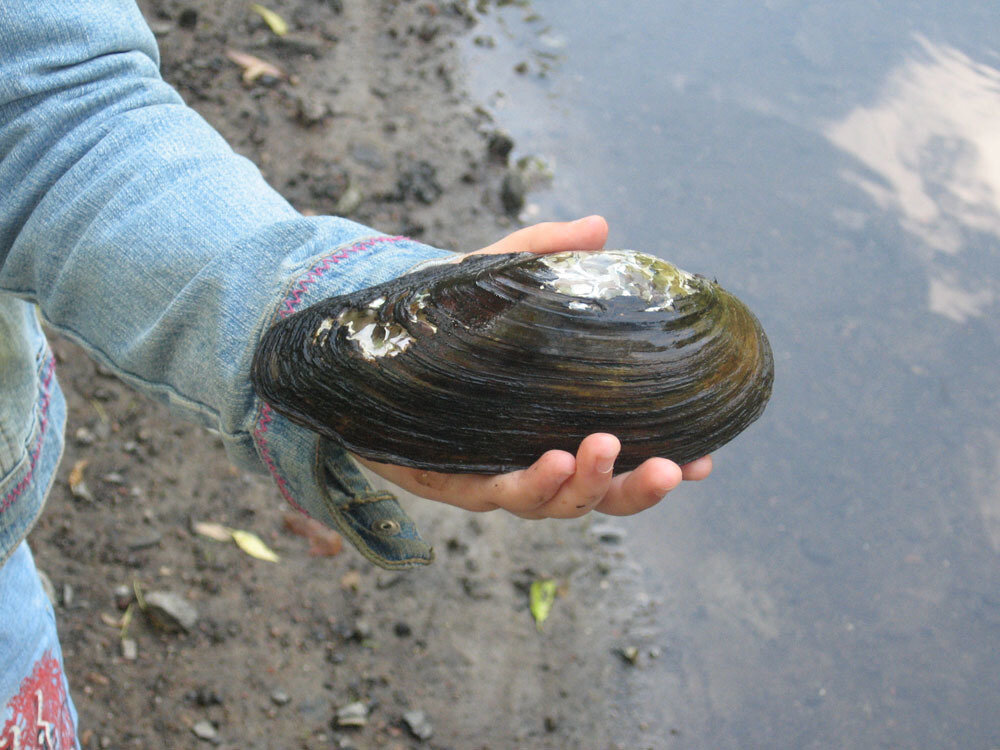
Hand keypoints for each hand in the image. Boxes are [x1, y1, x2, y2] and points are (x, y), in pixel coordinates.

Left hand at [357, 216, 713, 518]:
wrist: (358, 338)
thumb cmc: (437, 317)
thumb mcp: (493, 277)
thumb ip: (543, 252)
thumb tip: (602, 226)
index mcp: (551, 422)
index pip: (617, 458)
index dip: (660, 467)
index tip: (704, 461)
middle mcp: (527, 456)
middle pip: (594, 494)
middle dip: (634, 489)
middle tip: (672, 467)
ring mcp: (490, 471)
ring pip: (551, 502)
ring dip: (584, 485)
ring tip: (602, 448)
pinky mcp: (448, 478)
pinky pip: (496, 493)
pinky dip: (530, 483)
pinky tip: (550, 459)